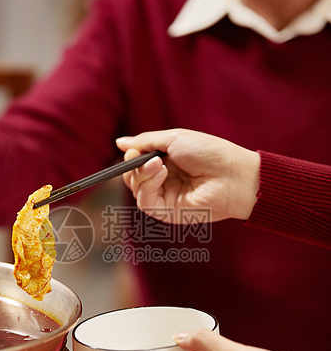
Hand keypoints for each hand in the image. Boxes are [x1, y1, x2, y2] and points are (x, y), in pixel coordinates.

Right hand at [116, 129, 259, 221]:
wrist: (232, 174)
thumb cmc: (209, 152)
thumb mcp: (174, 138)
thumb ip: (146, 141)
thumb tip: (119, 142)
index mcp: (166, 161)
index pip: (137, 162)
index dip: (131, 157)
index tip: (133, 150)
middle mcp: (164, 180)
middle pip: (132, 177)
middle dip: (132, 166)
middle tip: (142, 157)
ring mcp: (166, 197)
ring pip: (135, 189)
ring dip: (141, 174)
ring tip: (158, 164)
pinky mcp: (168, 212)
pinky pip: (145, 202)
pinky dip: (148, 185)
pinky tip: (161, 173)